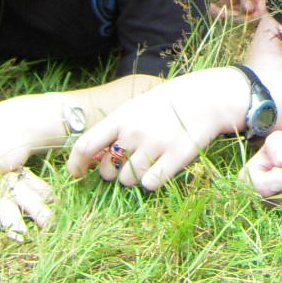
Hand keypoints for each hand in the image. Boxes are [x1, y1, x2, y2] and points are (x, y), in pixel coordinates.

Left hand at [65, 69, 242, 190]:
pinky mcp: (174, 157)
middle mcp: (134, 132)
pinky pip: (150, 184)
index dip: (76, 164)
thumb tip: (92, 156)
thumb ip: (114, 129)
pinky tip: (160, 170)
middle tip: (128, 164)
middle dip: (113, 173)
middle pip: (107, 171)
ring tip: (148, 164)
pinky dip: (152, 182)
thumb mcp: (135, 108)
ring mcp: (154, 145)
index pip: (85, 146)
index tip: (77, 175)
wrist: (205, 98)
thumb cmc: (165, 105)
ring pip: (128, 181)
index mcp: (121, 117)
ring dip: (134, 178)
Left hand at [208, 0, 267, 20]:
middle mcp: (249, 0)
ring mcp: (237, 2)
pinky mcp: (226, 2)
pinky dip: (216, 11)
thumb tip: (250, 11)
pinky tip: (211, 6)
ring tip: (213, 8)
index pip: (259, 13)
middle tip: (222, 12)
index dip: (250, 18)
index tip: (240, 17)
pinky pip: (222, 11)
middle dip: (233, 16)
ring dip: (222, 14)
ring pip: (231, 16)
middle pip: (244, 18)